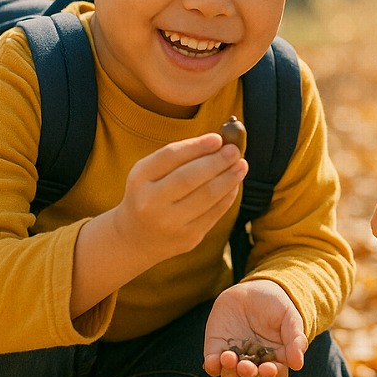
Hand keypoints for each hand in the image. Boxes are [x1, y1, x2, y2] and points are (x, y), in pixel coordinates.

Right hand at [112, 133, 246, 262]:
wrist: (135, 238)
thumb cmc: (149, 195)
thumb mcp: (150, 173)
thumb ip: (178, 157)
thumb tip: (218, 142)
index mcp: (139, 179)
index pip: (170, 156)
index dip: (197, 146)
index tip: (218, 138)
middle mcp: (151, 202)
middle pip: (190, 177)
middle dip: (216, 161)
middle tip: (234, 151)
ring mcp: (170, 223)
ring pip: (207, 196)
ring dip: (228, 178)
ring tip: (241, 165)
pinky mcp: (188, 238)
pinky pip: (214, 213)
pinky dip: (228, 195)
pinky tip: (234, 184)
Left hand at [203, 280, 307, 376]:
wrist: (252, 290)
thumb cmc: (275, 306)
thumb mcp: (289, 317)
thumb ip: (295, 339)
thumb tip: (298, 364)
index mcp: (276, 361)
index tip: (269, 368)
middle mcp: (255, 366)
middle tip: (246, 366)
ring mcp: (235, 360)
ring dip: (231, 376)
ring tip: (229, 358)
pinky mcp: (216, 351)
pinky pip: (213, 366)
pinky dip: (213, 366)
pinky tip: (215, 359)